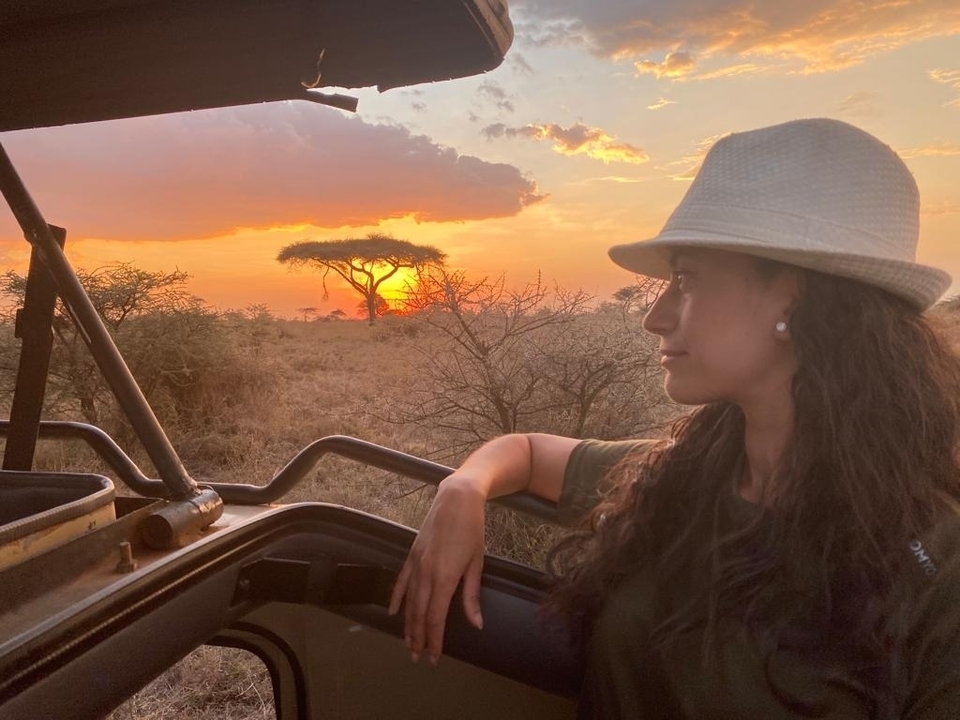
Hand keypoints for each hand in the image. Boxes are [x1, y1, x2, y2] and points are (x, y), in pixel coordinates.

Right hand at [388, 475, 486, 663]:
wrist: (457, 500)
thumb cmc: (472, 530)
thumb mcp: (477, 563)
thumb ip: (471, 595)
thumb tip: (476, 624)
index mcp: (445, 578)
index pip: (436, 618)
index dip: (434, 640)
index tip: (434, 658)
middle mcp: (426, 574)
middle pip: (419, 614)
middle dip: (419, 638)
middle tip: (418, 658)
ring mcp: (415, 564)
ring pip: (409, 602)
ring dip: (408, 624)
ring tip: (408, 643)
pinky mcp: (411, 554)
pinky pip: (401, 581)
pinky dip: (396, 598)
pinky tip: (393, 613)